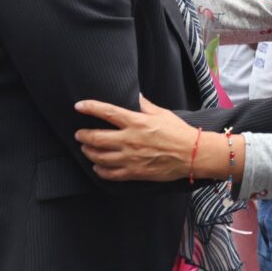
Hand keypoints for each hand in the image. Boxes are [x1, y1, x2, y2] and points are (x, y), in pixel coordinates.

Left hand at [75, 95, 198, 180]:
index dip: (90, 107)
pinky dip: (99, 170)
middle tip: (79, 134)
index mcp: (136, 122)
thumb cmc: (179, 132)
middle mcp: (129, 140)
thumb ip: (146, 106)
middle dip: (83, 135)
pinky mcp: (134, 172)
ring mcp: (130, 158)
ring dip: (89, 152)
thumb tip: (137, 97)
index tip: (79, 106)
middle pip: (96, 137)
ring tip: (86, 148)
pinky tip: (97, 167)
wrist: (192, 154)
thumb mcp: (163, 114)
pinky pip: (110, 173)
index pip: (107, 112)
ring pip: (99, 156)